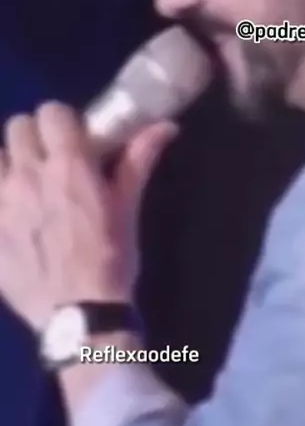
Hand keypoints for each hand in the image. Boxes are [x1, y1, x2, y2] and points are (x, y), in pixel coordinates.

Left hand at [0, 102, 177, 331]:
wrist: (79, 315)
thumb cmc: (111, 258)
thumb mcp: (127, 207)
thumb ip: (139, 159)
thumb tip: (166, 125)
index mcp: (68, 164)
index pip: (51, 111)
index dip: (62, 121)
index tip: (72, 139)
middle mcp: (28, 174)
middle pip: (17, 126)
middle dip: (34, 136)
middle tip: (49, 160)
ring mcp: (1, 201)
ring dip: (9, 163)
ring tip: (25, 185)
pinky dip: (0, 196)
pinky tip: (14, 216)